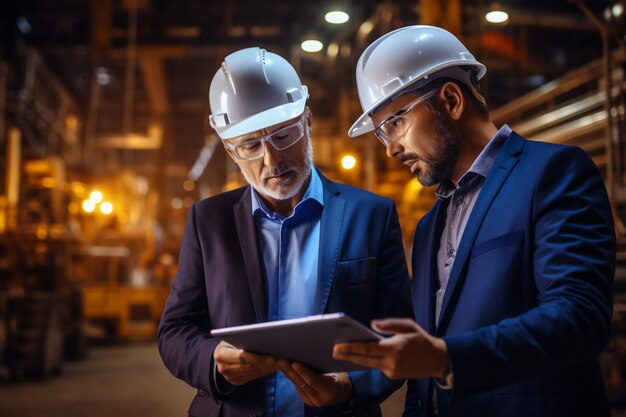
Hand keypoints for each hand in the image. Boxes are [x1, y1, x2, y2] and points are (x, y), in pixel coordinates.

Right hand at [213, 340, 276, 384]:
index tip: (272, 357)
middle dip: (265, 364)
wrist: (221, 353)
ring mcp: (229, 377)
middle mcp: (223, 369)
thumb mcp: (233, 337)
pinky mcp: (236, 381)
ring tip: (280, 363)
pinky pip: (253, 376)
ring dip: (267, 368)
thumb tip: (264, 339)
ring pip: (252, 373)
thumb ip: (244, 338)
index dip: (257, 358)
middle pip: (249, 367)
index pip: (241, 357)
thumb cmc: (230, 340)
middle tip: (280, 361)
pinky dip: (264, 371)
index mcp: (221, 355)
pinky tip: (273, 367)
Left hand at [277, 360, 352, 406]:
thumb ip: (323, 368)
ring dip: (288, 374)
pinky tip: (285, 369)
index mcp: (329, 391)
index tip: (294, 362)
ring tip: (280, 363)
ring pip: (297, 385)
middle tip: (281, 360)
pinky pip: (297, 387)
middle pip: (302, 383)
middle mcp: (319, 399)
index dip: (303, 371)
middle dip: (290, 371)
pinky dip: (291, 378)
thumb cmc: (341, 379)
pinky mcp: (307, 400)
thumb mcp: (336, 373)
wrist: (343, 394)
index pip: (313, 380)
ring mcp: (312, 401)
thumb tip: (309, 354)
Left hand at [332, 318, 447, 379]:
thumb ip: (389, 324)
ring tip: (340, 353)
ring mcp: (392, 371)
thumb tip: (371, 324)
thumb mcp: (408, 325)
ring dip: (355, 359)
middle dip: (347, 355)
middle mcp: (391, 362)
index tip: (337, 345)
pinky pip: (377, 367)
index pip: (367, 348)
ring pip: (369, 364)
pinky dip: (367, 361)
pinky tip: (357, 356)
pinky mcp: (393, 376)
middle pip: (364, 359)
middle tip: (332, 351)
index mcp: (394, 348)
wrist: (437, 360)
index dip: (351, 347)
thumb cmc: (421, 339)